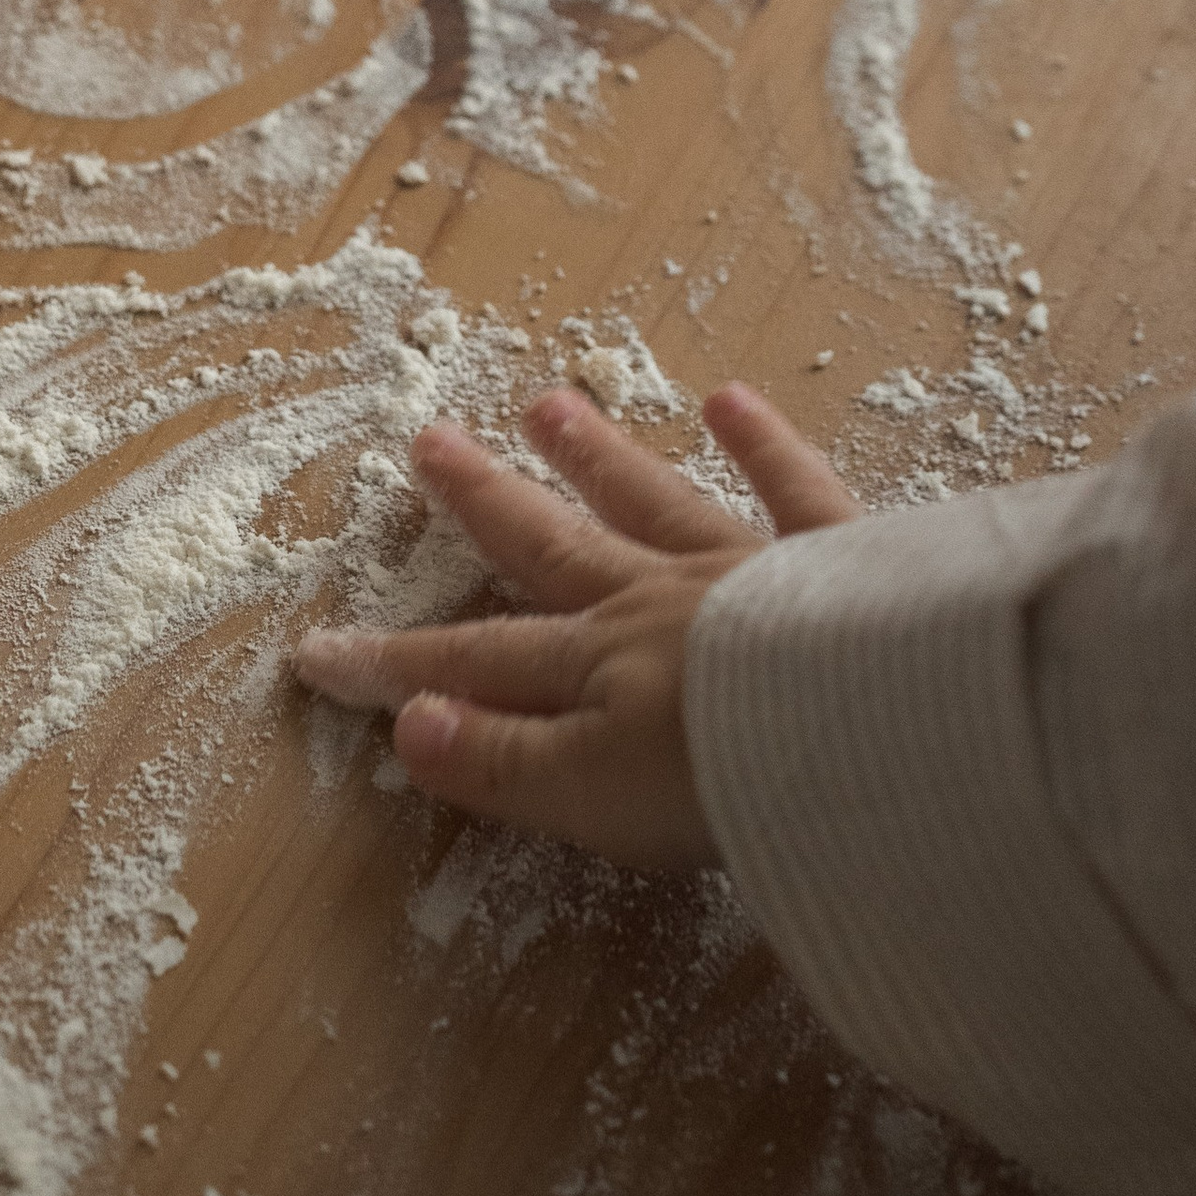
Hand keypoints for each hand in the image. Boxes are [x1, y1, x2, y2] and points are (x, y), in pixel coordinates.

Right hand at [295, 381, 857, 865]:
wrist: (874, 731)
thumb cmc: (728, 780)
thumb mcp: (590, 794)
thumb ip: (501, 762)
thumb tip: (406, 729)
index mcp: (596, 668)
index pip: (474, 667)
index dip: (395, 668)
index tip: (321, 652)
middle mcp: (656, 600)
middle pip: (553, 546)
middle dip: (486, 502)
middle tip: (428, 441)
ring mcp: (745, 567)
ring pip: (655, 501)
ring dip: (597, 458)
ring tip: (549, 403)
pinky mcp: (843, 559)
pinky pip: (796, 492)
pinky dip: (764, 447)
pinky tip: (732, 401)